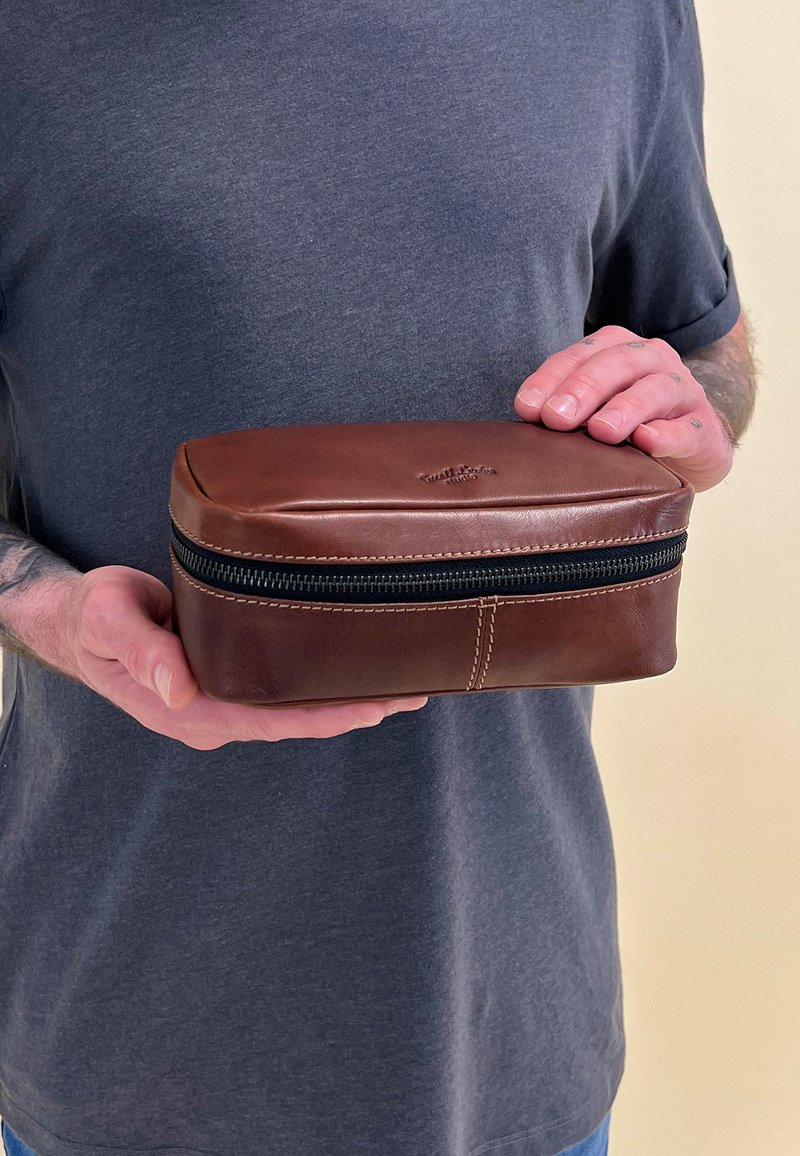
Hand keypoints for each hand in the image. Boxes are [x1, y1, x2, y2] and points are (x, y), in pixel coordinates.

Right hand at [58, 566, 427, 748]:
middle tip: (413, 692)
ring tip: (403, 687)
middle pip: (291, 722)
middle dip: (351, 711)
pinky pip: (280, 696)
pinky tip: (353, 677)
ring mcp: (218, 707)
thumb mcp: (108, 618)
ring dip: (344, 702)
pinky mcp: (225, 689)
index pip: (266, 720)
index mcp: (184, 708)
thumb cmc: (95, 614)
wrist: (78, 624)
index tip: (373, 709)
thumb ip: (143, 650)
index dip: (321, 717)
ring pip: (291, 712)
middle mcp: (208, 717)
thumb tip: (182, 689)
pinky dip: (320, 689)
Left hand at [513, 325, 734, 491]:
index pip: (581, 355)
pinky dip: (669, 435)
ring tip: (600, 431)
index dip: (551, 379)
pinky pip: (690, 429)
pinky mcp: (705, 429)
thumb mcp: (592, 409)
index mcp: (618, 350)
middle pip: (617, 364)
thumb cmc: (628, 426)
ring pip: (655, 390)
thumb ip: (562, 408)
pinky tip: (648, 443)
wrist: (692, 444)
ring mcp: (684, 392)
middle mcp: (652, 362)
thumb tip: (523, 419)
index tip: (526, 408)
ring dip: (625, 408)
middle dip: (583, 389)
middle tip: (556, 419)